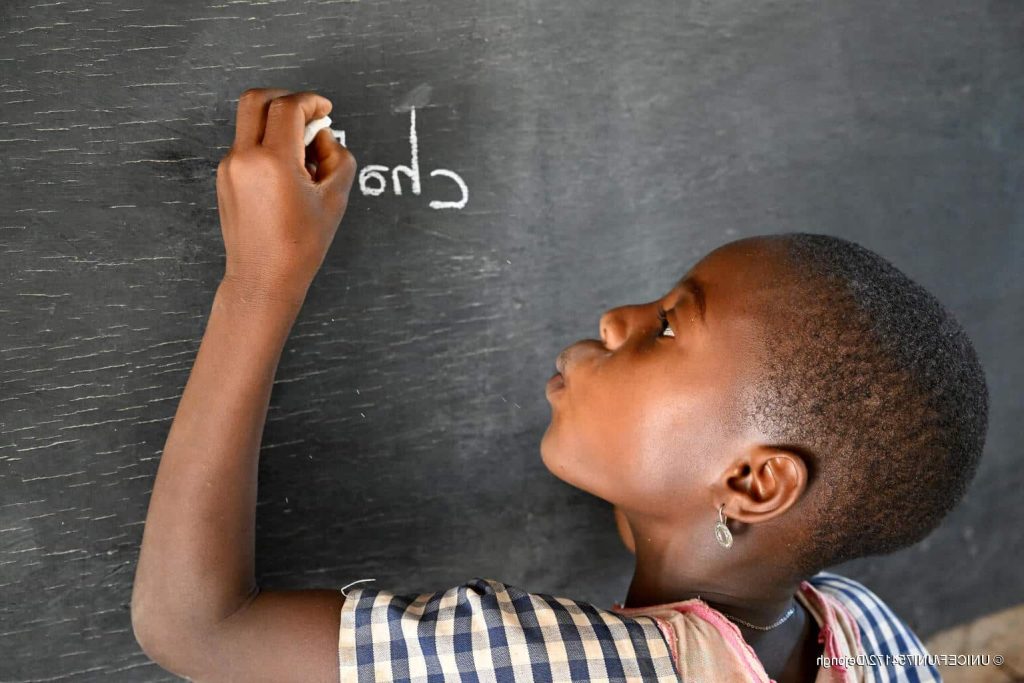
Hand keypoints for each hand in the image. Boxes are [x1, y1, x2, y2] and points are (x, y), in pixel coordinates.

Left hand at [216, 88, 356, 304]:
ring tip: (303, 155)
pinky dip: (267, 144)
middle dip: (286, 99)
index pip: (287, 107)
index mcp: (272, 160)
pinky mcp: (224, 178)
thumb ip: (337, 157)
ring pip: (250, 122)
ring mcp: (229, 167)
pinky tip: (287, 172)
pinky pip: (246, 145)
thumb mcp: (335, 199)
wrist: (263, 277)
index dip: (311, 101)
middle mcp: (244, 158)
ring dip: (277, 124)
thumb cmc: (300, 245)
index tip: (326, 110)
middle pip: (256, 100)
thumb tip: (324, 136)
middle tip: (308, 115)